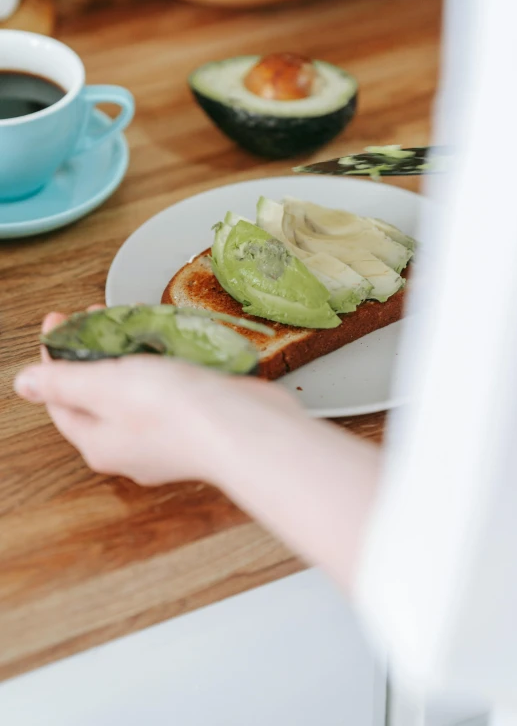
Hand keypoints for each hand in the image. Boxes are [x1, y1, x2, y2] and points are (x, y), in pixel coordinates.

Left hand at [13, 310, 302, 486]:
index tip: (58, 319)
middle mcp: (128, 447)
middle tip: (94, 313)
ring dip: (125, 355)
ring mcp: (162, 439)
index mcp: (98, 442)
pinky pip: (164, 393)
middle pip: (96, 394)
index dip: (54, 356)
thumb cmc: (179, 412)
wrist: (248, 429)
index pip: (60, 398)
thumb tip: (23, 384)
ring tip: (130, 321)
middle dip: (91, 350)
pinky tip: (166, 345)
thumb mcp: (107, 386)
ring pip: (131, 391)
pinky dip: (158, 367)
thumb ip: (64, 383)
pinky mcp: (193, 425)